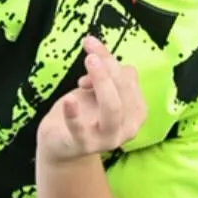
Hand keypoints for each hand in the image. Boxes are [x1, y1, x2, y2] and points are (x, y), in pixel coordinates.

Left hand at [37, 36, 146, 162]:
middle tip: (90, 54)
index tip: (91, 51)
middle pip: (124, 89)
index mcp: (137, 110)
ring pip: (112, 108)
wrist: (61, 142)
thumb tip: (98, 56)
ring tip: (88, 62)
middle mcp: (129, 127)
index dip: (110, 62)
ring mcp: (108, 139)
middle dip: (109, 67)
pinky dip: (74, 114)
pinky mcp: (84, 146)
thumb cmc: (84, 112)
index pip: (129, 78)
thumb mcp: (96, 88)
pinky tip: (68, 100)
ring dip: (102, 82)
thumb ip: (104, 69)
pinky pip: (81, 130)